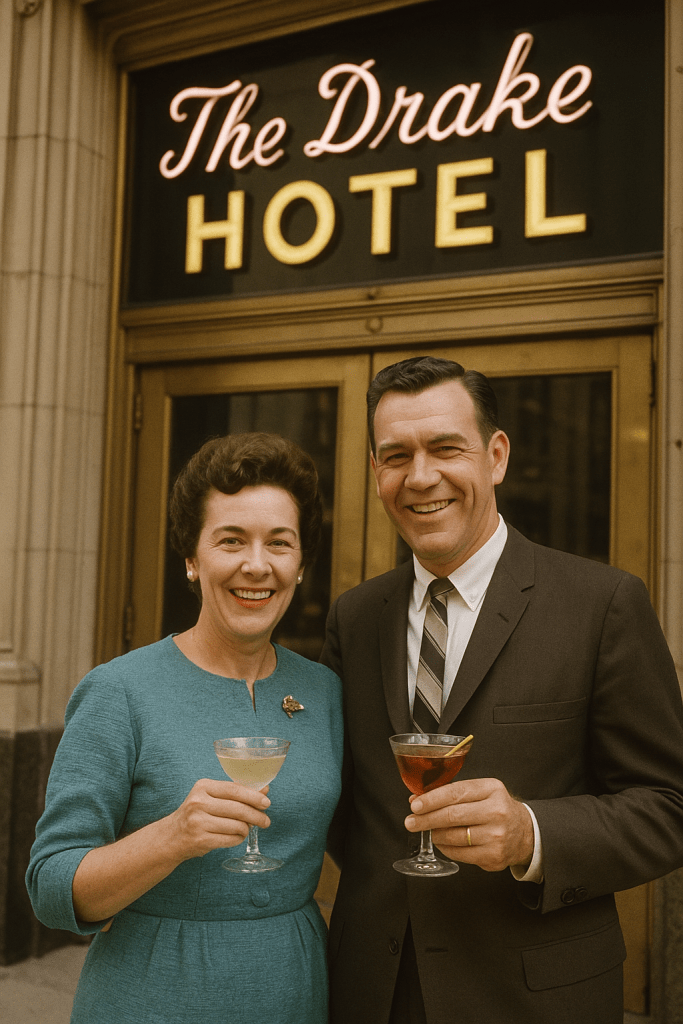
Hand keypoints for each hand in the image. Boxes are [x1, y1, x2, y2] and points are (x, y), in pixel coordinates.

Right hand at [166, 778, 271, 861]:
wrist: (172, 836)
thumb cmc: (197, 814)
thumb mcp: (211, 797)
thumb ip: (236, 793)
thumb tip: (264, 790)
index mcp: (203, 787)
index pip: (234, 789)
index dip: (253, 796)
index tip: (267, 803)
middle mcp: (198, 802)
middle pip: (238, 808)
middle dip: (256, 816)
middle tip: (266, 821)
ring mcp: (198, 822)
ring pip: (236, 825)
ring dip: (246, 829)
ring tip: (245, 829)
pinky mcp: (201, 840)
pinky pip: (230, 839)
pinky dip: (238, 839)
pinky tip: (236, 837)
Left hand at [405, 778, 534, 871]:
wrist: (525, 832)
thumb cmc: (495, 808)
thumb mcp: (481, 792)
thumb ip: (452, 793)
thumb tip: (417, 799)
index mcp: (492, 789)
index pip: (455, 792)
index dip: (431, 799)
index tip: (414, 805)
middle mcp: (496, 811)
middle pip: (453, 815)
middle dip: (426, 819)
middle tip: (410, 822)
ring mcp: (496, 836)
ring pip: (454, 836)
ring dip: (435, 834)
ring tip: (427, 831)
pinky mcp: (494, 856)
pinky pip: (460, 853)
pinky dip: (446, 848)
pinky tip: (441, 842)